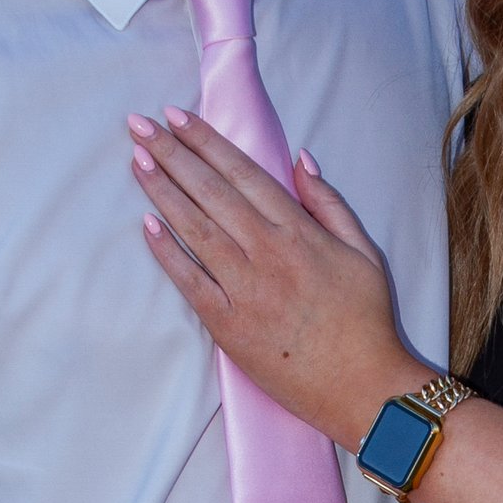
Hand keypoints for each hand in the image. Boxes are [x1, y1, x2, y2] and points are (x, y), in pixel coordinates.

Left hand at [129, 110, 421, 443]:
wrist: (362, 386)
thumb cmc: (366, 321)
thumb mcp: (362, 251)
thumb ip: (328, 202)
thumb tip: (300, 160)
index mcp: (299, 232)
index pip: (242, 173)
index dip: (205, 141)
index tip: (176, 116)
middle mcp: (267, 253)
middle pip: (210, 191)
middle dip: (171, 153)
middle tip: (139, 125)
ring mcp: (244, 289)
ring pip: (194, 228)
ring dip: (162, 191)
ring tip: (136, 160)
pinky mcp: (227, 325)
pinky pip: (189, 281)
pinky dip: (166, 252)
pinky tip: (146, 225)